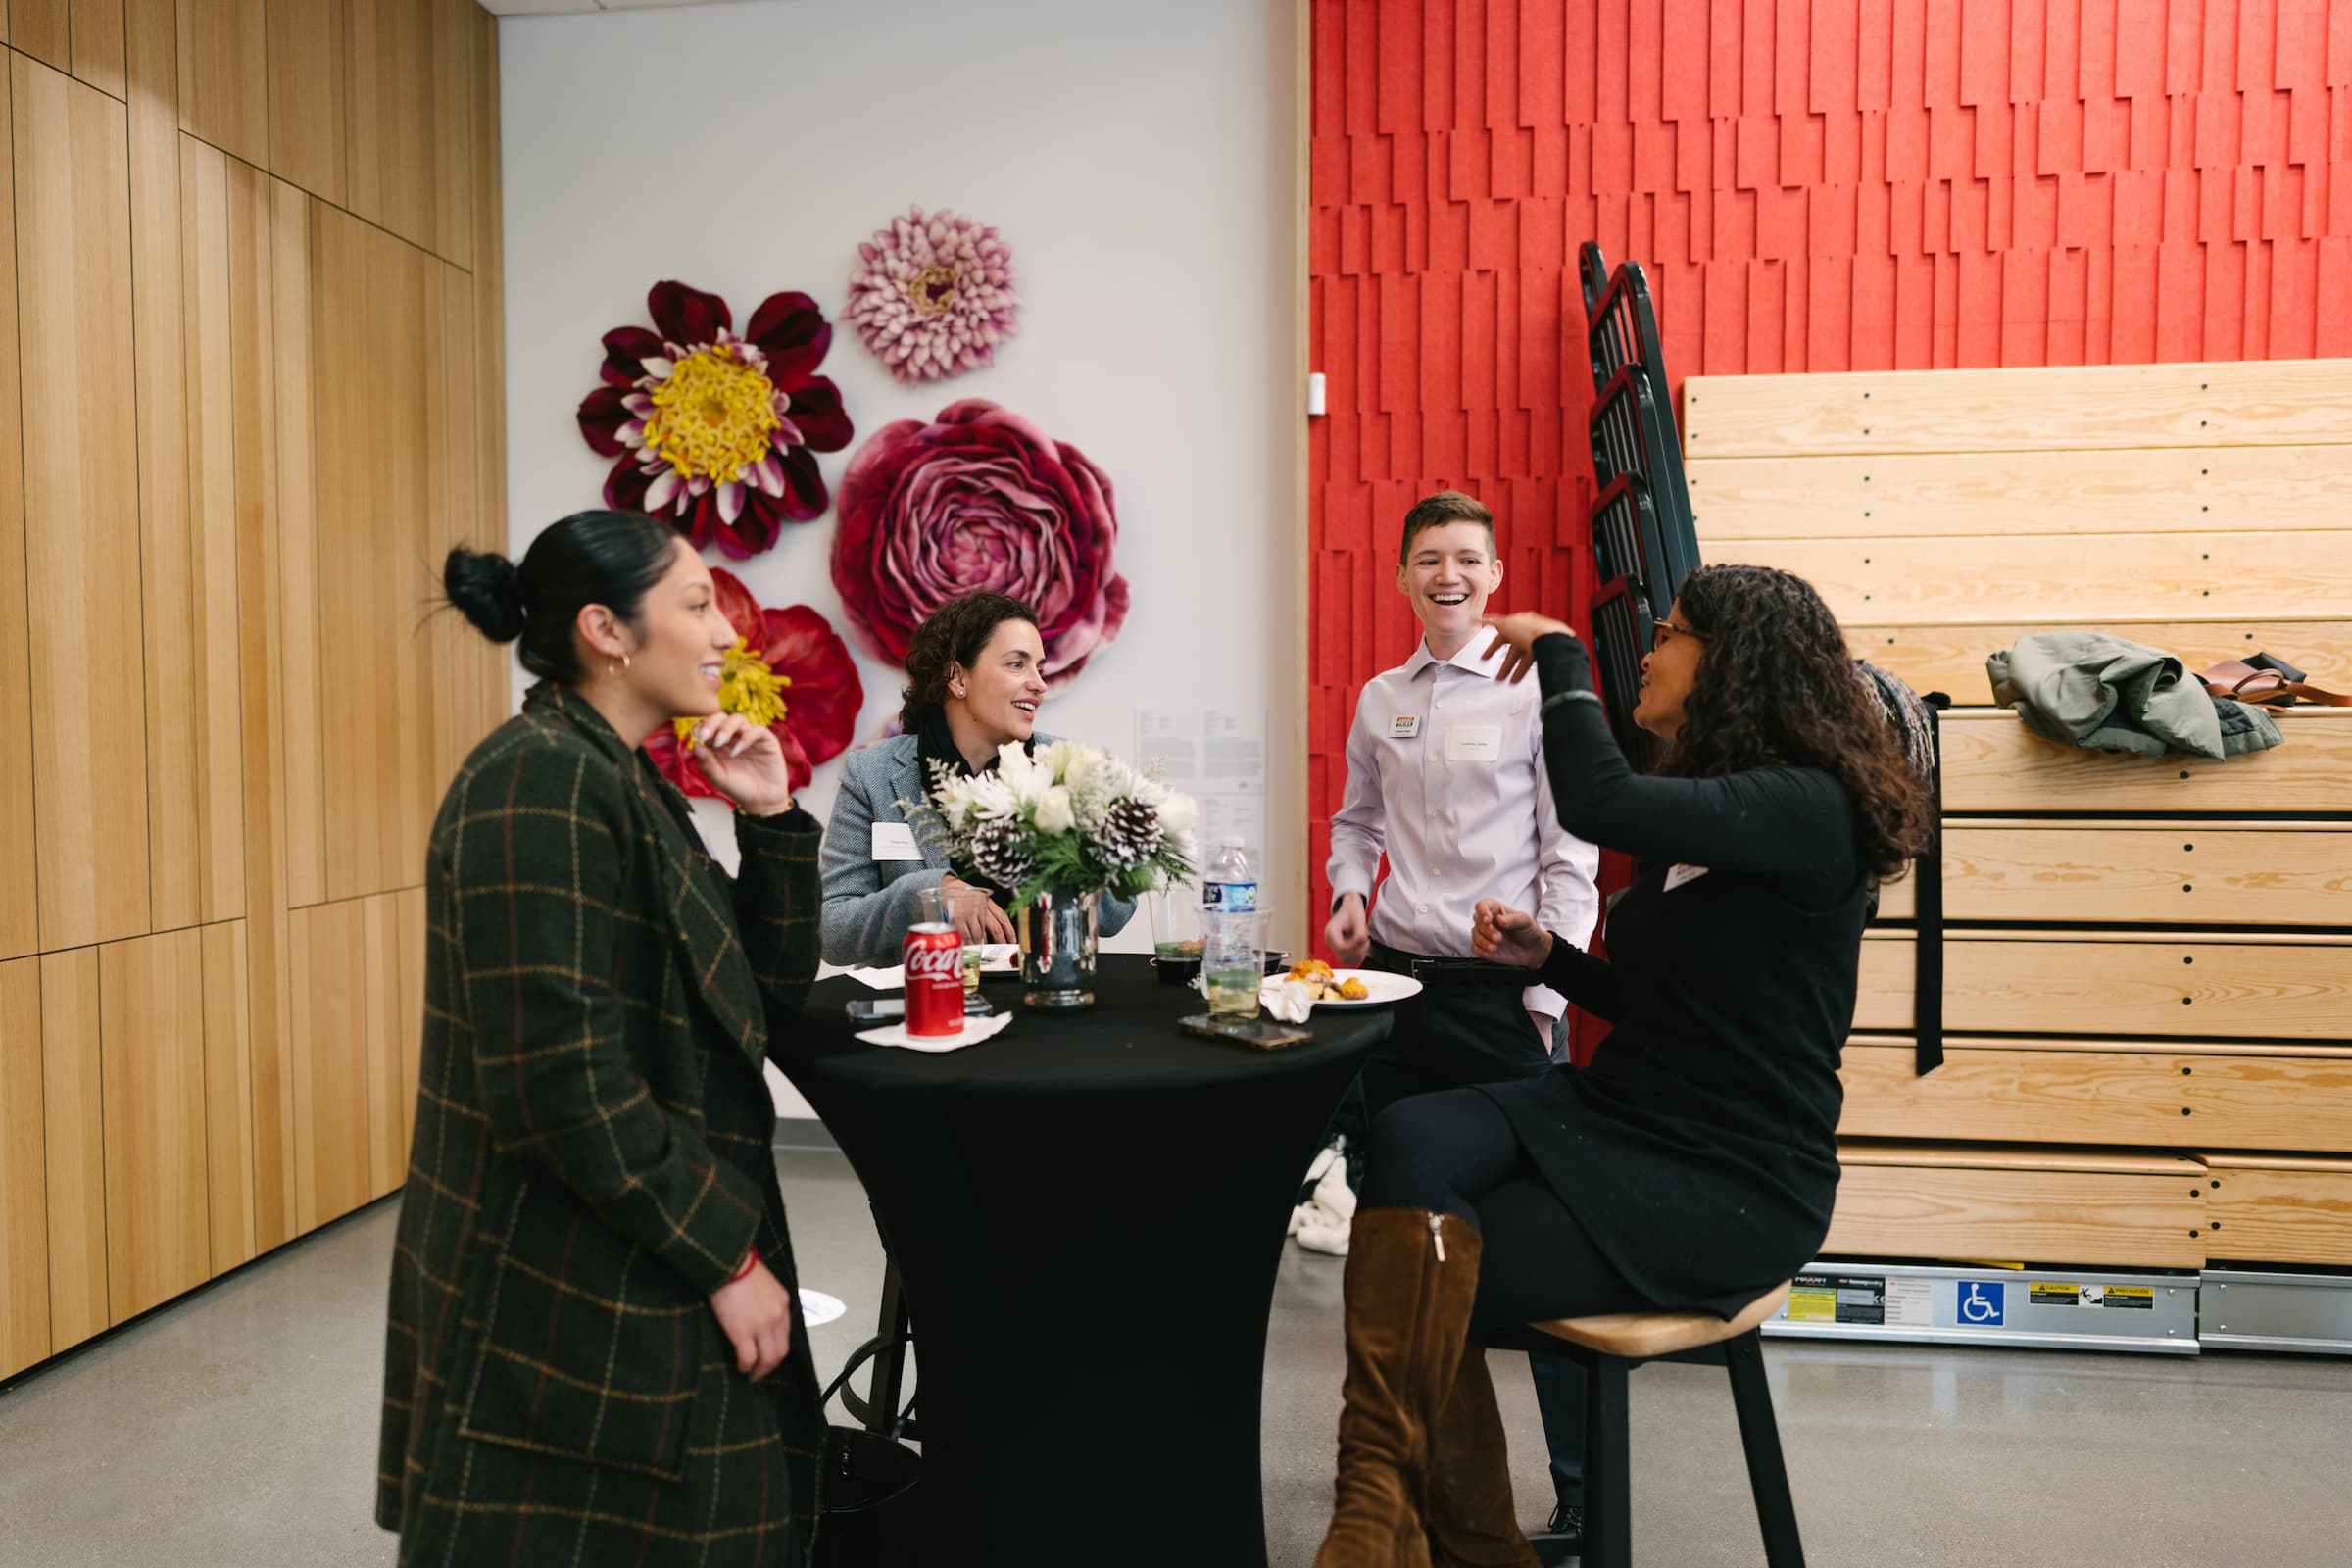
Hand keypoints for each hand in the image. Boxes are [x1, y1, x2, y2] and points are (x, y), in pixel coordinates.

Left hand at [690, 714, 794, 816]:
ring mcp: (749, 737)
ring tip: (720, 743)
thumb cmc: (739, 788)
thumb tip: (696, 744)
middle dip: (711, 723)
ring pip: (737, 719)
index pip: (707, 725)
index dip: (701, 726)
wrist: (762, 800)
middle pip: (721, 717)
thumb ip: (706, 763)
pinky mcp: (766, 740)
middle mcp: (733, 737)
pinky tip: (737, 751)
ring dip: (726, 728)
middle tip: (705, 735)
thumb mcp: (718, 778)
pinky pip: (757, 729)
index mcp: (718, 744)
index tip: (696, 734)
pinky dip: (746, 737)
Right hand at [708, 1255, 793, 1380]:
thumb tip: (759, 1316)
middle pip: (781, 1351)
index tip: (769, 1355)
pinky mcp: (743, 1332)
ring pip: (768, 1359)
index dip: (777, 1349)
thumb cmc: (740, 1269)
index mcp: (782, 1304)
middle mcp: (776, 1316)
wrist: (728, 1264)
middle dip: (771, 1365)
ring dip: (760, 1371)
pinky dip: (745, 1366)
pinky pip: (748, 1358)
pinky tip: (740, 1367)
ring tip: (751, 1375)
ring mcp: (761, 1326)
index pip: (786, 1335)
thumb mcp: (764, 1284)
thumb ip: (767, 1302)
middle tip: (761, 1372)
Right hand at [941, 875, 1017, 944]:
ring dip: (983, 945)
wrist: (945, 885)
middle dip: (1000, 941)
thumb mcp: (978, 896)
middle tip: (1002, 951)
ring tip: (984, 951)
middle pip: (995, 928)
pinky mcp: (958, 918)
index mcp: (987, 901)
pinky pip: (967, 935)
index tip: (1013, 940)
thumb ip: (985, 909)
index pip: (1003, 917)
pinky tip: (971, 947)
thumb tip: (991, 929)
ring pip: (981, 934)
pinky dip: (970, 943)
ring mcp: (970, 913)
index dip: (1010, 931)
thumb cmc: (961, 891)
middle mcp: (981, 907)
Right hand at [1324, 892, 1369, 967]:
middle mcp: (1329, 941)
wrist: (1350, 909)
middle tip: (1366, 940)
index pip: (1341, 947)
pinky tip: (1363, 946)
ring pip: (1346, 960)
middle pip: (1343, 955)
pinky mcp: (1339, 951)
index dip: (1354, 946)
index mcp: (1330, 932)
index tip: (1364, 939)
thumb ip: (1361, 931)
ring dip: (1358, 954)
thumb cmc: (1352, 912)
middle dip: (1358, 950)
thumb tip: (1364, 940)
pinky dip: (1358, 956)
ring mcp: (1334, 947)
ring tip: (1365, 942)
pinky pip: (1348, 960)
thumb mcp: (1358, 919)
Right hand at [1471, 899, 1553, 969]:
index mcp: (1496, 910)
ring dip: (1484, 941)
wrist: (1532, 949)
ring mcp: (1485, 934)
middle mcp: (1488, 921)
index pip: (1482, 906)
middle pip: (1477, 921)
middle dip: (1486, 930)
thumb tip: (1500, 919)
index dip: (1482, 912)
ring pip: (1475, 935)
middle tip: (1498, 937)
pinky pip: (1475, 948)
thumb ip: (1513, 919)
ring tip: (1496, 946)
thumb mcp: (1525, 921)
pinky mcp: (1484, 947)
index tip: (1487, 920)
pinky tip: (1493, 951)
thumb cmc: (1528, 931)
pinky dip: (1482, 950)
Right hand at [1479, 612, 1578, 684]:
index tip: (1486, 656)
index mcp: (1519, 622)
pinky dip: (1521, 672)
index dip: (1492, 646)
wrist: (1551, 639)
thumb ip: (1491, 623)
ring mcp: (1537, 642)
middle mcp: (1529, 632)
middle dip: (1504, 663)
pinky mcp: (1544, 651)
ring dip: (1511, 670)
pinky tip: (1516, 680)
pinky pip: (1529, 663)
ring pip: (1521, 658)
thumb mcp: (1504, 624)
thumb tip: (1478, 618)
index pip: (1502, 635)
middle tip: (1497, 674)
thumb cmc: (1531, 629)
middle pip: (1512, 650)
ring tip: (1505, 681)